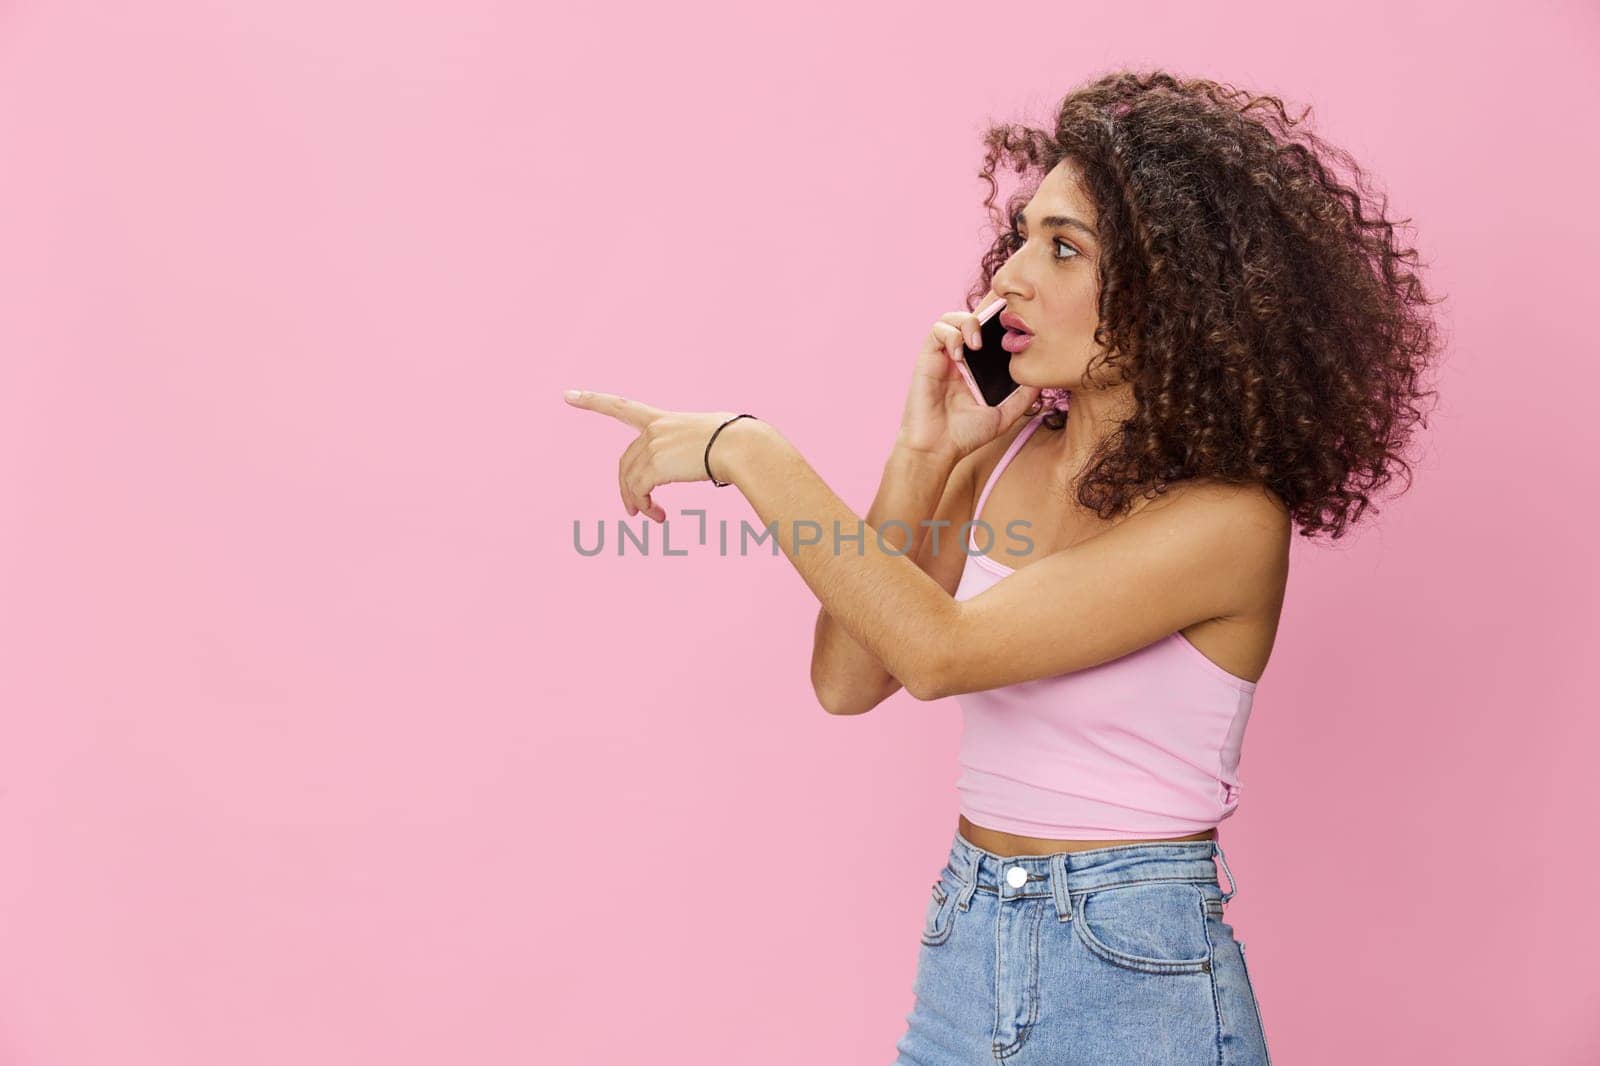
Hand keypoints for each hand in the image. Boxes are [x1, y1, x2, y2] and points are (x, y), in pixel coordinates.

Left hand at [563, 389, 750, 522]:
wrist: (741, 446)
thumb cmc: (738, 441)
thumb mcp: (712, 433)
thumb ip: (696, 443)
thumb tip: (711, 456)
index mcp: (663, 419)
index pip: (621, 407)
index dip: (593, 401)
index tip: (568, 395)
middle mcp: (653, 430)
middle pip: (625, 462)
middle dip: (626, 488)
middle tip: (633, 510)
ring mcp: (653, 446)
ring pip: (631, 481)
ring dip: (639, 503)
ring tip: (654, 517)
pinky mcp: (655, 465)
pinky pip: (640, 492)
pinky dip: (645, 507)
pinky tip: (659, 516)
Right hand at [898, 291, 1040, 460]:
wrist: (937, 449)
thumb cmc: (965, 435)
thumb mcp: (1004, 415)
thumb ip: (1023, 396)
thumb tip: (1042, 377)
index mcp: (977, 367)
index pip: (989, 332)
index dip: (1000, 319)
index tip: (1017, 317)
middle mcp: (960, 358)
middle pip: (972, 317)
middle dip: (987, 312)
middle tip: (1001, 320)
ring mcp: (943, 357)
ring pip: (952, 318)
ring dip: (967, 322)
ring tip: (978, 342)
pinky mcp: (927, 358)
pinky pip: (936, 330)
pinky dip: (950, 334)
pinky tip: (960, 354)